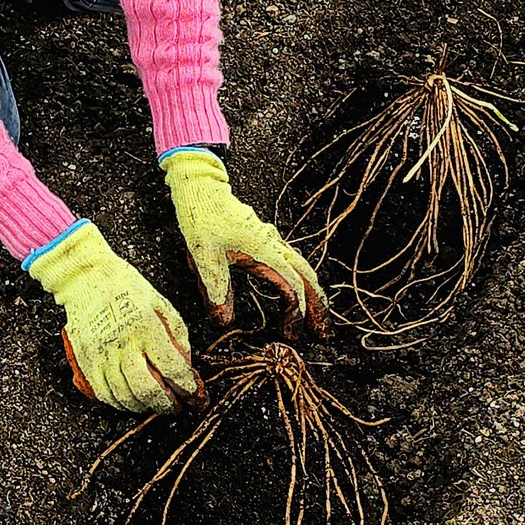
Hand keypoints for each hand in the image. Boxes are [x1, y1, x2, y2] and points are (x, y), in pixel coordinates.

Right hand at [26, 221, 206, 414]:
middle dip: (166, 406)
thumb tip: (186, 364)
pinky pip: (104, 394)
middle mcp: (124, 344)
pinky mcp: (86, 361)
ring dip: (145, 407)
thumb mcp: (161, 304)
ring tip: (155, 404)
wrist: (86, 278)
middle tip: (176, 408)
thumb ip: (177, 335)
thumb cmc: (126, 287)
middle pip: (148, 390)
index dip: (188, 388)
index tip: (196, 396)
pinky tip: (131, 401)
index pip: (173, 368)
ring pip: (125, 397)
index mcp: (147, 327)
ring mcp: (102, 355)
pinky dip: (120, 404)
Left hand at [160, 148, 328, 336]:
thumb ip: (216, 290)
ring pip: (303, 269)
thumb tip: (224, 321)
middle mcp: (274, 246)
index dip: (295, 314)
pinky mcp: (265, 240)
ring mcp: (272, 242)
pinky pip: (293, 262)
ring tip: (316, 318)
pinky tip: (296, 291)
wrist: (200, 188)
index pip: (292, 289)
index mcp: (265, 252)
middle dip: (319, 308)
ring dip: (313, 295)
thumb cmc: (202, 218)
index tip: (290, 335)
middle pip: (308, 279)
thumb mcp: (204, 257)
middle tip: (324, 334)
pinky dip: (301, 281)